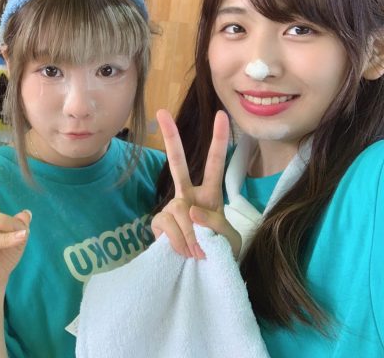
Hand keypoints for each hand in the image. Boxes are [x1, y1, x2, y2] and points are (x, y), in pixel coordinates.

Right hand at [151, 109, 240, 258]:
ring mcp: (171, 208)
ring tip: (198, 252)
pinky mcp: (158, 222)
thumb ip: (214, 223)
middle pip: (178, 164)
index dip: (219, 140)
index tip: (221, 115)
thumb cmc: (220, 252)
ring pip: (180, 211)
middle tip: (162, 112)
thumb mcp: (228, 239)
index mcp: (210, 194)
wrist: (204, 274)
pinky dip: (179, 241)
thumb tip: (190, 210)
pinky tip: (183, 251)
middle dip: (172, 139)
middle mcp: (188, 196)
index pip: (216, 163)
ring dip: (192, 236)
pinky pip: (168, 226)